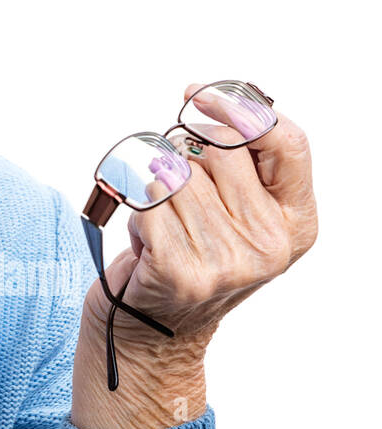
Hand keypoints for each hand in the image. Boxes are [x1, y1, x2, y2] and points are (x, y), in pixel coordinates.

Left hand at [73, 83, 317, 428]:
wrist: (150, 334)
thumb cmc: (184, 258)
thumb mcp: (231, 214)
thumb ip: (239, 164)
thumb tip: (207, 97)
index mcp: (295, 223)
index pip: (288, 142)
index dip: (239, 107)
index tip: (196, 94)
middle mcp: (270, 244)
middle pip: (218, 151)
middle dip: (180, 155)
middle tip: (171, 193)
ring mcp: (229, 261)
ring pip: (176, 173)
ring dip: (154, 187)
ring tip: (160, 224)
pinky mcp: (182, 271)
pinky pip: (147, 200)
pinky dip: (134, 208)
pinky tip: (144, 239)